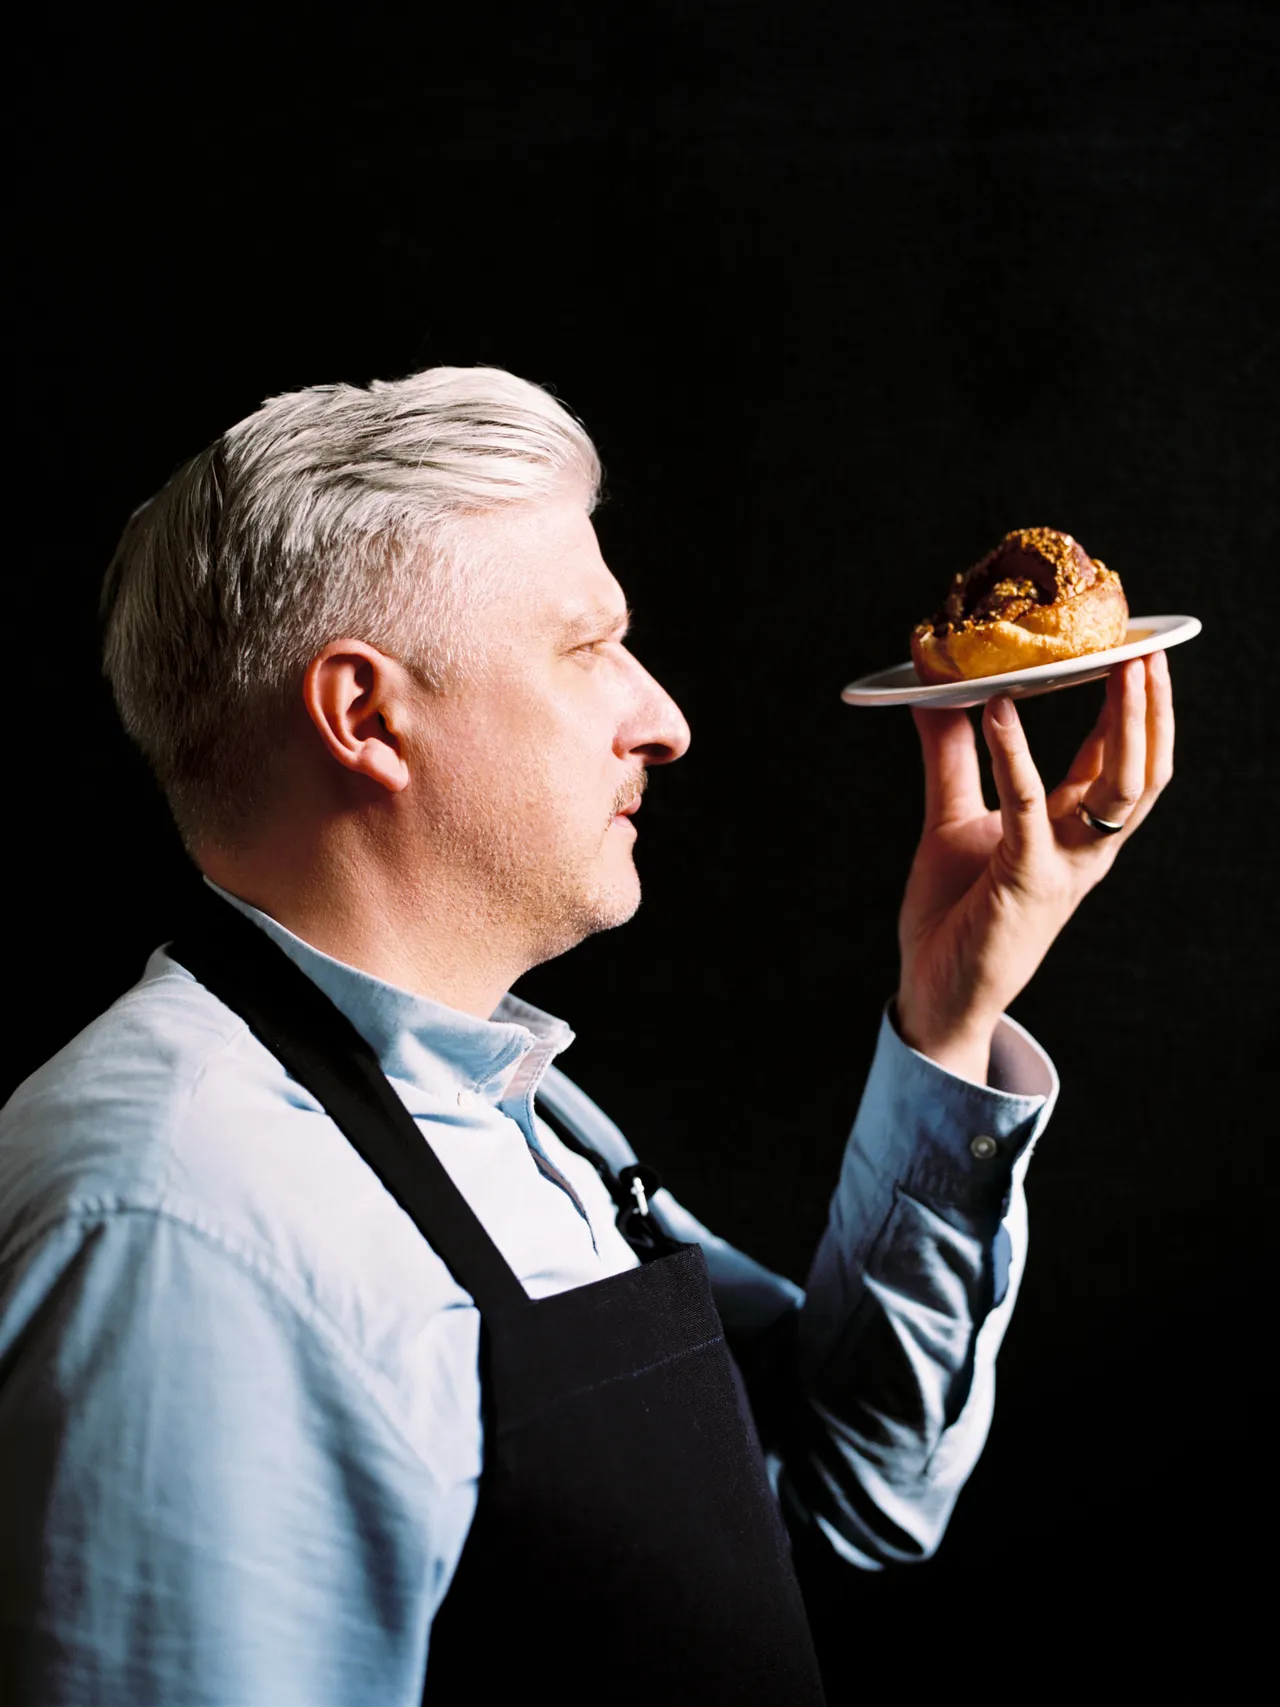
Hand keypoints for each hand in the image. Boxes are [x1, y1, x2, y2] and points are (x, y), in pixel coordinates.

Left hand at [895, 651, 1174, 1080]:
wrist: (935, 994)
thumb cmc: (953, 916)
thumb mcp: (952, 821)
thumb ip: (952, 759)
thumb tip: (936, 694)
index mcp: (1072, 832)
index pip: (1120, 759)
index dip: (1132, 705)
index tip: (1132, 648)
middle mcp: (1083, 848)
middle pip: (1142, 768)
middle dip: (1150, 707)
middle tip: (1144, 646)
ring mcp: (1064, 866)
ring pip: (1121, 787)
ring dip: (1123, 723)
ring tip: (1112, 665)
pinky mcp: (1027, 881)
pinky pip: (1029, 807)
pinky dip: (1015, 756)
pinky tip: (996, 712)